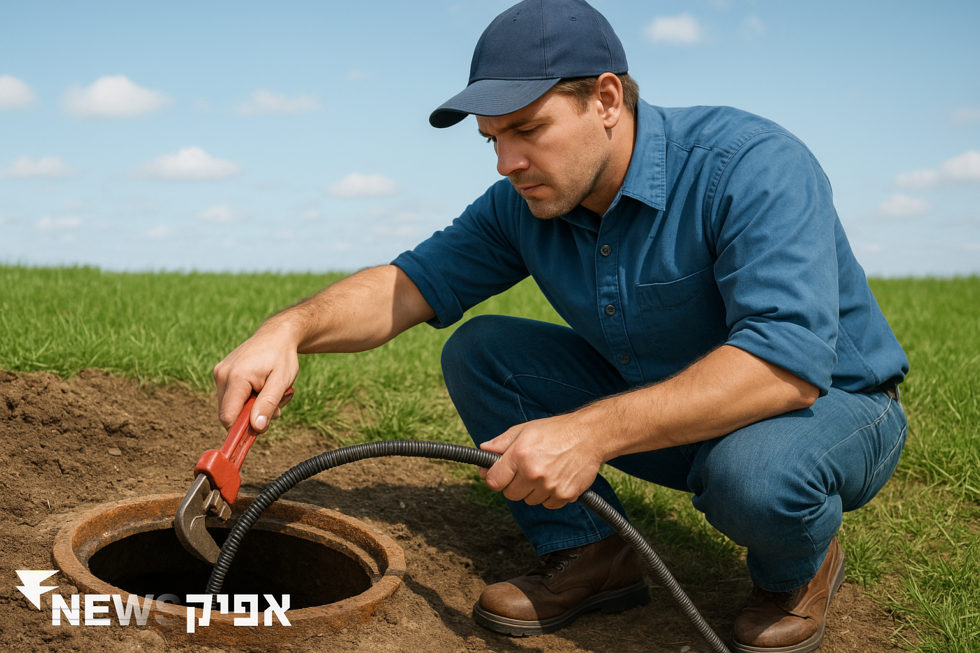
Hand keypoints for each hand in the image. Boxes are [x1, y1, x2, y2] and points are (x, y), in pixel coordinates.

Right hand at [212, 322, 298, 432]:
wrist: (277, 335)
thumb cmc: (281, 357)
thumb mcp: (281, 382)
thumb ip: (268, 404)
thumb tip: (256, 427)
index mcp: (236, 377)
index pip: (228, 417)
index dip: (242, 429)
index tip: (260, 428)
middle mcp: (222, 375)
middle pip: (229, 414)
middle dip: (252, 416)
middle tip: (275, 404)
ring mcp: (219, 373)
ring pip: (231, 407)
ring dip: (252, 407)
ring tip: (270, 392)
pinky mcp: (221, 373)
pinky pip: (231, 397)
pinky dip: (247, 398)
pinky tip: (261, 387)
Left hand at [479, 411, 605, 509]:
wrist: (590, 436)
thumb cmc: (555, 431)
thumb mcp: (524, 430)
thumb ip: (500, 443)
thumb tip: (483, 451)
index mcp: (519, 455)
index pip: (494, 481)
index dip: (495, 478)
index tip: (500, 474)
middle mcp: (533, 473)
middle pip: (510, 494)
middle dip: (514, 484)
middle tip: (526, 469)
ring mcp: (550, 486)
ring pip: (529, 500)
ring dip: (533, 490)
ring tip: (544, 471)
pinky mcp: (565, 495)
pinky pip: (548, 504)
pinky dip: (549, 495)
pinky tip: (556, 478)